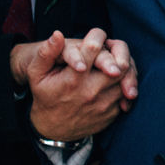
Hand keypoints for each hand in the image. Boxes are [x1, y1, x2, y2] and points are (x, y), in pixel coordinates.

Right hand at [16, 29, 138, 139]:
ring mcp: (104, 104)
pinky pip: (126, 94)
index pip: (93, 49)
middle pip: (119, 64)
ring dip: (123, 66)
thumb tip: (57, 34)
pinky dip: (124, 83)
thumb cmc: (46, 96)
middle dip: (118, 51)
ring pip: (126, 78)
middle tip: (112, 47)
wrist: (53, 130)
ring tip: (114, 61)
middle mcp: (91, 91)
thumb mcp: (37, 74)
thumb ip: (46, 53)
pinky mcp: (112, 113)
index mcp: (73, 79)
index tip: (97, 35)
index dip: (98, 36)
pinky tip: (116, 78)